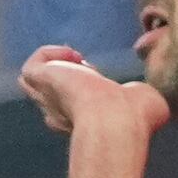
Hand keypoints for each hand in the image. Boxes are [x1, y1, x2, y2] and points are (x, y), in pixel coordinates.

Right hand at [20, 46, 166, 147]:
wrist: (117, 120)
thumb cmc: (137, 118)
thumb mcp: (145, 102)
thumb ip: (142, 97)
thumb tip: (142, 92)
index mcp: (86, 123)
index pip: (73, 111)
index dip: (88, 92)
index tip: (108, 84)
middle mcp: (62, 113)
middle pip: (49, 95)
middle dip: (69, 76)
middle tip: (91, 67)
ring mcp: (48, 98)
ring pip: (31, 82)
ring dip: (55, 64)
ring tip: (78, 58)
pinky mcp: (40, 81)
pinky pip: (31, 66)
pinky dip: (50, 54)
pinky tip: (73, 56)